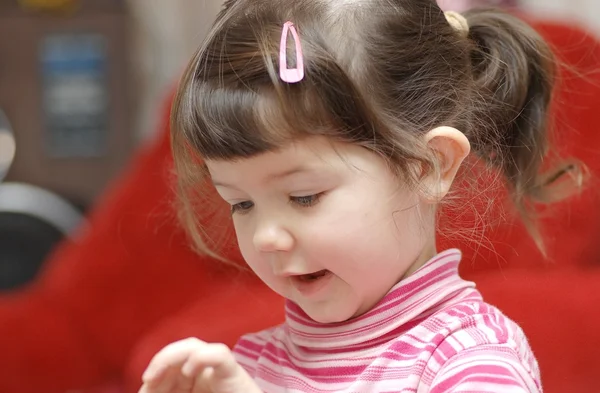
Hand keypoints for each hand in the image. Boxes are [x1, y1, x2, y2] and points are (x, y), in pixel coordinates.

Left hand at [139, 338, 261, 392]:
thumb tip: (146, 389)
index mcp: (196, 381)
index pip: (171, 365)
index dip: (156, 370)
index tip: (145, 385)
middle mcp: (207, 372)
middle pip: (180, 351)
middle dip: (161, 364)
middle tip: (148, 381)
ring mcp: (220, 371)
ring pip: (194, 346)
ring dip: (170, 357)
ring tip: (155, 376)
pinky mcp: (234, 373)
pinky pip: (219, 355)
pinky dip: (201, 358)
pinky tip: (188, 369)